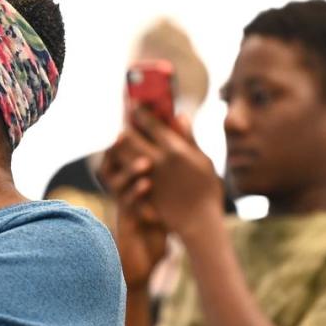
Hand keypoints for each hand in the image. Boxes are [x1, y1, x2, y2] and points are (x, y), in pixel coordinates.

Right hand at [100, 136, 167, 287]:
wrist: (144, 264)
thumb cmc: (152, 231)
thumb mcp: (159, 201)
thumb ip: (163, 178)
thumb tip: (174, 159)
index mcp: (131, 185)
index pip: (122, 157)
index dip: (124, 141)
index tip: (132, 124)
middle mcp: (122, 193)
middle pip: (114, 165)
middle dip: (120, 149)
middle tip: (126, 132)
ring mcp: (122, 207)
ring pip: (119, 184)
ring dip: (131, 172)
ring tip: (146, 163)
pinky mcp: (126, 222)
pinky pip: (128, 205)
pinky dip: (137, 194)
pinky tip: (147, 185)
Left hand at [120, 104, 223, 241]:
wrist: (198, 222)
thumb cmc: (206, 190)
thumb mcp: (203, 160)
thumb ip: (189, 138)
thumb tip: (180, 116)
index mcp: (174, 150)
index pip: (151, 124)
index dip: (140, 111)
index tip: (133, 103)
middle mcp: (157, 161)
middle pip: (130, 137)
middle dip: (125, 126)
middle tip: (123, 119)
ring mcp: (146, 177)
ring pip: (122, 154)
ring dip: (119, 143)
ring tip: (120, 137)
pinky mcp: (139, 191)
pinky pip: (123, 173)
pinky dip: (119, 162)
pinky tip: (120, 158)